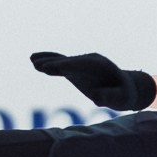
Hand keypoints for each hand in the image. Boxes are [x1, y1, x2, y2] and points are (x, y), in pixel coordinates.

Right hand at [31, 51, 156, 111]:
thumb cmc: (124, 94)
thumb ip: (111, 96)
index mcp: (100, 65)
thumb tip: (96, 96)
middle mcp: (88, 61)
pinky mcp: (74, 70)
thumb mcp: (122, 97)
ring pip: (62, 61)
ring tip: (32, 60)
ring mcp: (80, 64)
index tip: (57, 67)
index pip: (82, 64)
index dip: (69, 65)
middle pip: (70, 61)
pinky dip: (49, 63)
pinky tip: (34, 61)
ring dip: (48, 60)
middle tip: (40, 65)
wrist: (124, 88)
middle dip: (56, 63)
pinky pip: (59, 65)